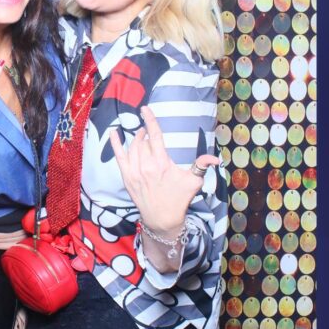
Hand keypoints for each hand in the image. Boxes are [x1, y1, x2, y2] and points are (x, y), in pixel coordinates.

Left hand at [109, 105, 218, 235]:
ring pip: (133, 147)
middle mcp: (146, 166)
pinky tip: (113, 132)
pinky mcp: (127, 177)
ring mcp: (134, 172)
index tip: (145, 109)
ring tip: (142, 137)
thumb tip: (215, 158)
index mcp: (162, 164)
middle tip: (151, 134)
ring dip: (137, 139)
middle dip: (147, 134)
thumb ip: (202, 166)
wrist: (162, 219)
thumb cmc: (179, 199)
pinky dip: (115, 143)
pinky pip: (119, 156)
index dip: (150, 120)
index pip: (155, 136)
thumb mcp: (193, 182)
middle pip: (144, 141)